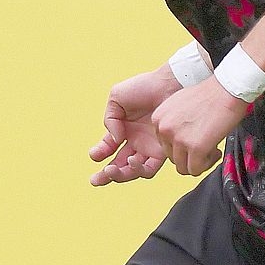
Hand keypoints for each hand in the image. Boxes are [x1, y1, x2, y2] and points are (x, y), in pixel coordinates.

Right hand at [89, 68, 178, 186]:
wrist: (169, 84)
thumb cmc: (145, 87)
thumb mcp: (117, 98)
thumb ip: (109, 119)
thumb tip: (115, 140)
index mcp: (122, 129)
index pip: (107, 147)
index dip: (99, 153)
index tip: (94, 154)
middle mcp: (134, 142)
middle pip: (118, 165)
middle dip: (105, 175)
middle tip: (95, 180)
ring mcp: (147, 148)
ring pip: (131, 171)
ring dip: (119, 175)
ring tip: (111, 170)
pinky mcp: (161, 152)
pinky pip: (149, 168)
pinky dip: (138, 169)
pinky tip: (131, 160)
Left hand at [151, 77, 249, 177]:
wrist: (227, 89)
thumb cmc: (210, 94)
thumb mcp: (180, 105)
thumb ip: (174, 124)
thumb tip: (177, 141)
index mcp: (158, 118)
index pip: (164, 145)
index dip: (182, 146)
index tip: (195, 139)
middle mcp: (164, 129)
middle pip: (173, 157)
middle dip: (190, 156)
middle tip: (206, 146)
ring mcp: (178, 139)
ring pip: (183, 167)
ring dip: (198, 162)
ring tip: (211, 149)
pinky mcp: (195, 148)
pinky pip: (195, 170)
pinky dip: (207, 164)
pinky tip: (216, 151)